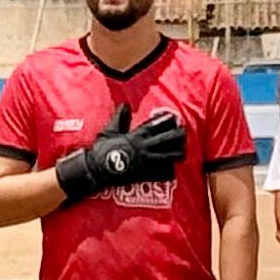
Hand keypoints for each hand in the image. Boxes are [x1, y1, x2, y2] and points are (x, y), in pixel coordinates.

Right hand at [54, 110, 188, 200]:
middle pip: (168, 139)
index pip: (155, 125)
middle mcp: (143, 147)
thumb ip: (119, 118)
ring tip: (182, 152)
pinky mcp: (144, 175)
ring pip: (169, 156)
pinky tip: (172, 169)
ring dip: (178, 153)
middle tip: (184, 134)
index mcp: (136, 135)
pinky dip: (169, 171)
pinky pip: (162, 173)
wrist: (95, 170)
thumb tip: (124, 105)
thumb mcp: (109, 131)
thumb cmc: (101, 150)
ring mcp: (145, 161)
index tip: (175, 118)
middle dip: (179, 136)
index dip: (167, 121)